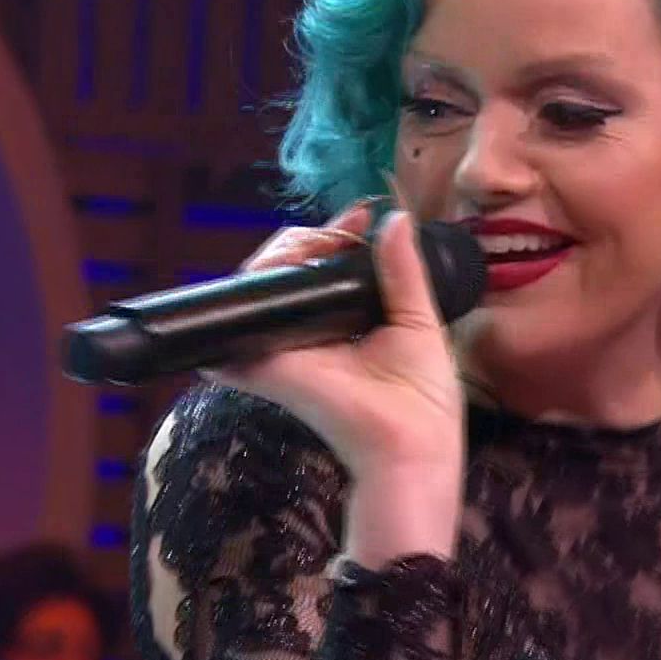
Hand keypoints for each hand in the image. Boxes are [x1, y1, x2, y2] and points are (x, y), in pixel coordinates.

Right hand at [202, 202, 465, 508]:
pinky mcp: (268, 364)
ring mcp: (284, 346)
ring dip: (277, 255)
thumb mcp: (418, 321)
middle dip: (303, 238)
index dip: (335, 234)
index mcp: (343, 322)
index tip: (361, 214)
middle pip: (284, 270)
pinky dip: (244, 296)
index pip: (323, 267)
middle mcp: (308, 332)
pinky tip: (274, 271)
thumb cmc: (423, 396)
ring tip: (310, 244)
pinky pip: (237, 325)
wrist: (414, 444)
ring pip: (258, 286)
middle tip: (337, 232)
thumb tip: (395, 220)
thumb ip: (403, 271)